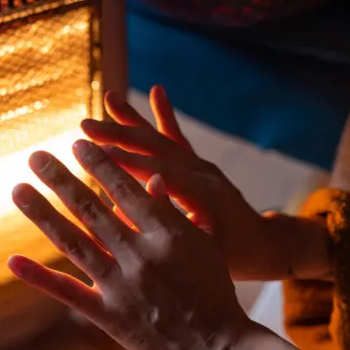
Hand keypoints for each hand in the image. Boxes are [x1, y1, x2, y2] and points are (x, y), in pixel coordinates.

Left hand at [7, 139, 253, 349]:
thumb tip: (150, 179)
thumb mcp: (203, 244)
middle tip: (35, 156)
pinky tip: (13, 260)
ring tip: (18, 189)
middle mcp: (139, 256)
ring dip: (43, 214)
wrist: (218, 349)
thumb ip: (172, 212)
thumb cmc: (213, 291)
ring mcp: (120, 287)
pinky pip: (68, 292)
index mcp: (167, 235)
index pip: (126, 191)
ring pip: (74, 242)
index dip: (99, 165)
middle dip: (61, 179)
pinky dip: (39, 276)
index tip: (77, 143)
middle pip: (92, 210)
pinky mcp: (107, 316)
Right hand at [80, 86, 330, 280]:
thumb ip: (170, 232)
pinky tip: (157, 91)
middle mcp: (204, 173)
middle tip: (85, 125)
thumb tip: (127, 211)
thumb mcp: (204, 253)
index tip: (94, 151)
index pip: (160, 172)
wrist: (265, 245)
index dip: (126, 161)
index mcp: (205, 196)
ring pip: (162, 139)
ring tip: (110, 97)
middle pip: (156, 148)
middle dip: (119, 135)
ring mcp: (203, 166)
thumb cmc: (234, 258)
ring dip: (133, 120)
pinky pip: (178, 138)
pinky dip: (165, 115)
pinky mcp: (200, 164)